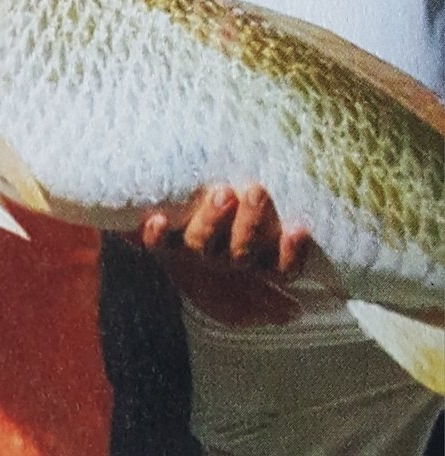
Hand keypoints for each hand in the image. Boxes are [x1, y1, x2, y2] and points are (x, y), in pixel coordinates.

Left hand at [139, 184, 308, 275]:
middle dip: (251, 223)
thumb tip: (302, 238)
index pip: (280, 269)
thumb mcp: (255, 224)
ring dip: (212, 221)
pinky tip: (158, 220)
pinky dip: (157, 235)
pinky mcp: (161, 243)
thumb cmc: (227, 223)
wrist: (171, 228)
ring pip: (203, 245)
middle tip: (256, 191)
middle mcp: (223, 261)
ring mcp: (191, 253)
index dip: (290, 255)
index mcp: (252, 261)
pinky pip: (156, 245)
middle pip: (242, 253)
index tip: (299, 229)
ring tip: (222, 193)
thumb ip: (275, 223)